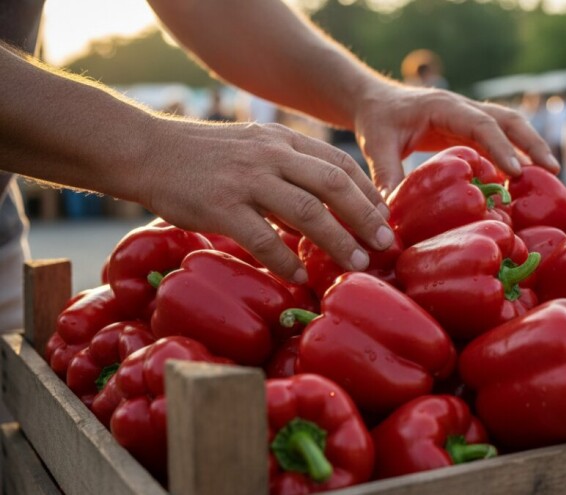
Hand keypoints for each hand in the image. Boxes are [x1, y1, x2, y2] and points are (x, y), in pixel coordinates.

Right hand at [137, 119, 392, 281]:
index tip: (384, 218)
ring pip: (307, 210)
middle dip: (365, 216)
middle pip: (333, 184)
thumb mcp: (253, 149)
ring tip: (358, 264)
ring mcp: (246, 179)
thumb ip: (288, 173)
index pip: (339, 163)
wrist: (146, 150)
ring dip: (337, 240)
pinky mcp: (220, 205)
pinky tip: (301, 276)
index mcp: (282, 140)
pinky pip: (263, 238)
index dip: (368, 192)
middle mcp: (270, 155)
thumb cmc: (204, 157)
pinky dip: (286, 260)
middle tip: (385, 244)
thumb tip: (321, 218)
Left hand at [353, 84, 560, 195]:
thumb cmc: (376, 120)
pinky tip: (524, 180)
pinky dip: (516, 155)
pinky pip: (499, 141)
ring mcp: (469, 118)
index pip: (480, 124)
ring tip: (552, 174)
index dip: (501, 147)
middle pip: (507, 120)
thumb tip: (391, 214)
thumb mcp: (376, 146)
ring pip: (510, 127)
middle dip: (532, 143)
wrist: (374, 101)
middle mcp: (463, 108)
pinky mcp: (469, 131)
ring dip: (532, 147)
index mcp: (443, 106)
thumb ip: (386, 176)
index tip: (517, 172)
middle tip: (552, 170)